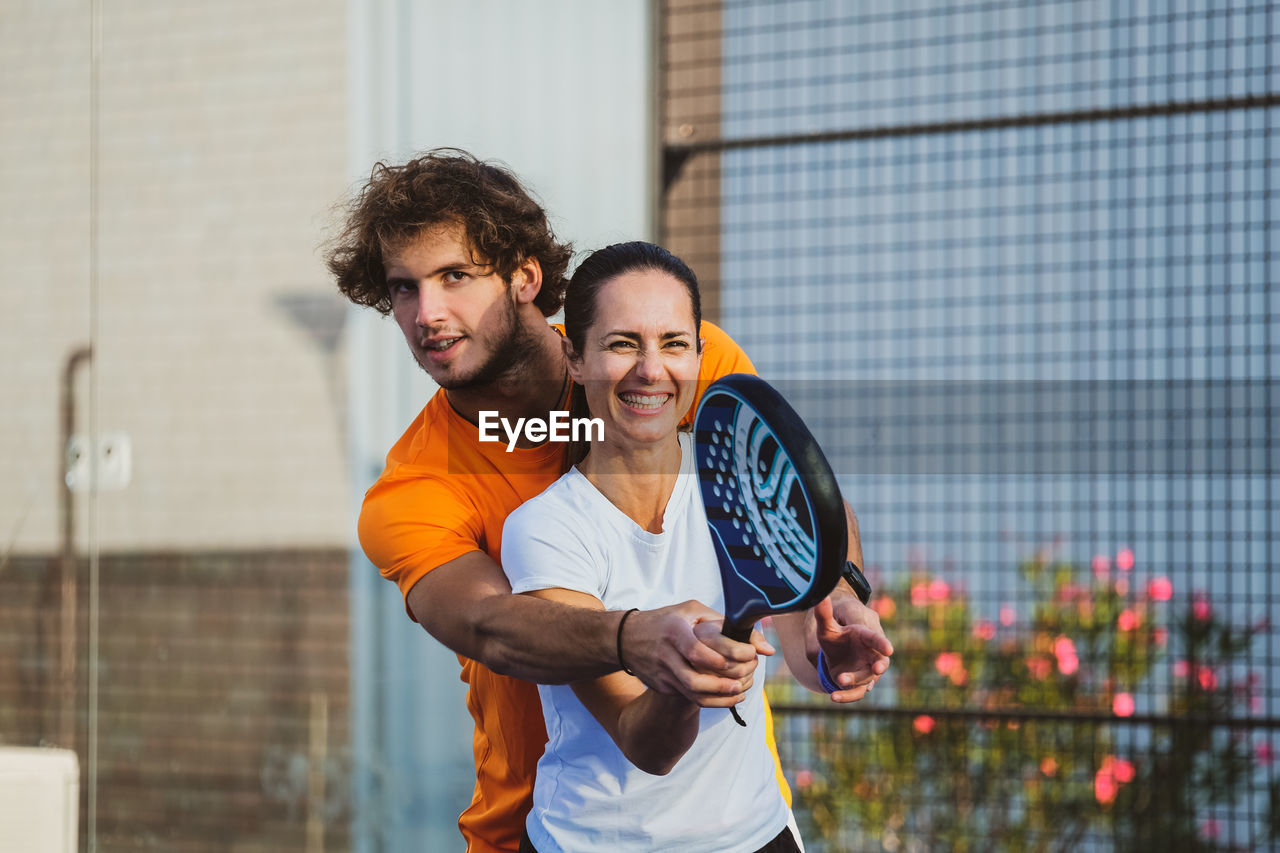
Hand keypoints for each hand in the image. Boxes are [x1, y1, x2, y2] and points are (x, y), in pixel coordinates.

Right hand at [622, 600, 772, 707]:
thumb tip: (764, 645)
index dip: (720, 660)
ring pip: (692, 694)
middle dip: (722, 685)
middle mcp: (665, 654)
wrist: (626, 639)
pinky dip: (709, 699)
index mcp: (674, 631)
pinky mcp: (661, 686)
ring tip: (738, 692)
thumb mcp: (691, 611)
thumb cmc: (668, 620)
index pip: (697, 650)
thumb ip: (725, 623)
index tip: (744, 657)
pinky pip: (687, 697)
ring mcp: (662, 673)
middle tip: (744, 682)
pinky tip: (725, 695)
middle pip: (694, 679)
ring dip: (718, 697)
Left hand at [810, 595, 892, 702]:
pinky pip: (858, 691)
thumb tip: (820, 597)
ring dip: (856, 680)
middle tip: (877, 669)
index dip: (881, 643)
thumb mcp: (826, 622)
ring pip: (867, 677)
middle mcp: (870, 651)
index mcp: (865, 632)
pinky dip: (848, 695)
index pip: (875, 637)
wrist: (835, 641)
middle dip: (879, 664)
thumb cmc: (835, 625)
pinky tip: (835, 696)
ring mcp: (866, 668)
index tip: (888, 649)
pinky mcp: (859, 681)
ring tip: (840, 679)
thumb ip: (824, 613)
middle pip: (879, 659)